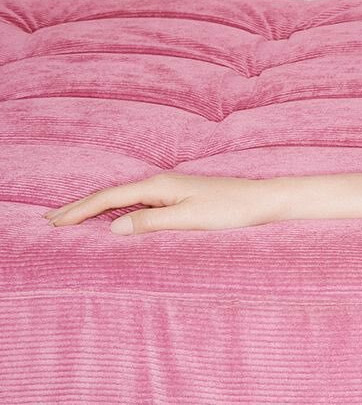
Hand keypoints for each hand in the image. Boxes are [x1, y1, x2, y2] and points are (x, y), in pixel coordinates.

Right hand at [43, 172, 278, 234]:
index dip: (80, 210)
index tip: (54, 221)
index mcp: (160, 186)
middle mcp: (162, 183)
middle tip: (49, 219)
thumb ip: (151, 223)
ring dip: (95, 207)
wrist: (262, 201)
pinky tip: (112, 216)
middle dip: (80, 206)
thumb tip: (114, 228)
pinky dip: (116, 208)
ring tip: (71, 216)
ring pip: (123, 198)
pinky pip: (137, 202)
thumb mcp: (189, 220)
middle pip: (112, 195)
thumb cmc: (230, 210)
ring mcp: (170, 189)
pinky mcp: (179, 197)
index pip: (110, 198)